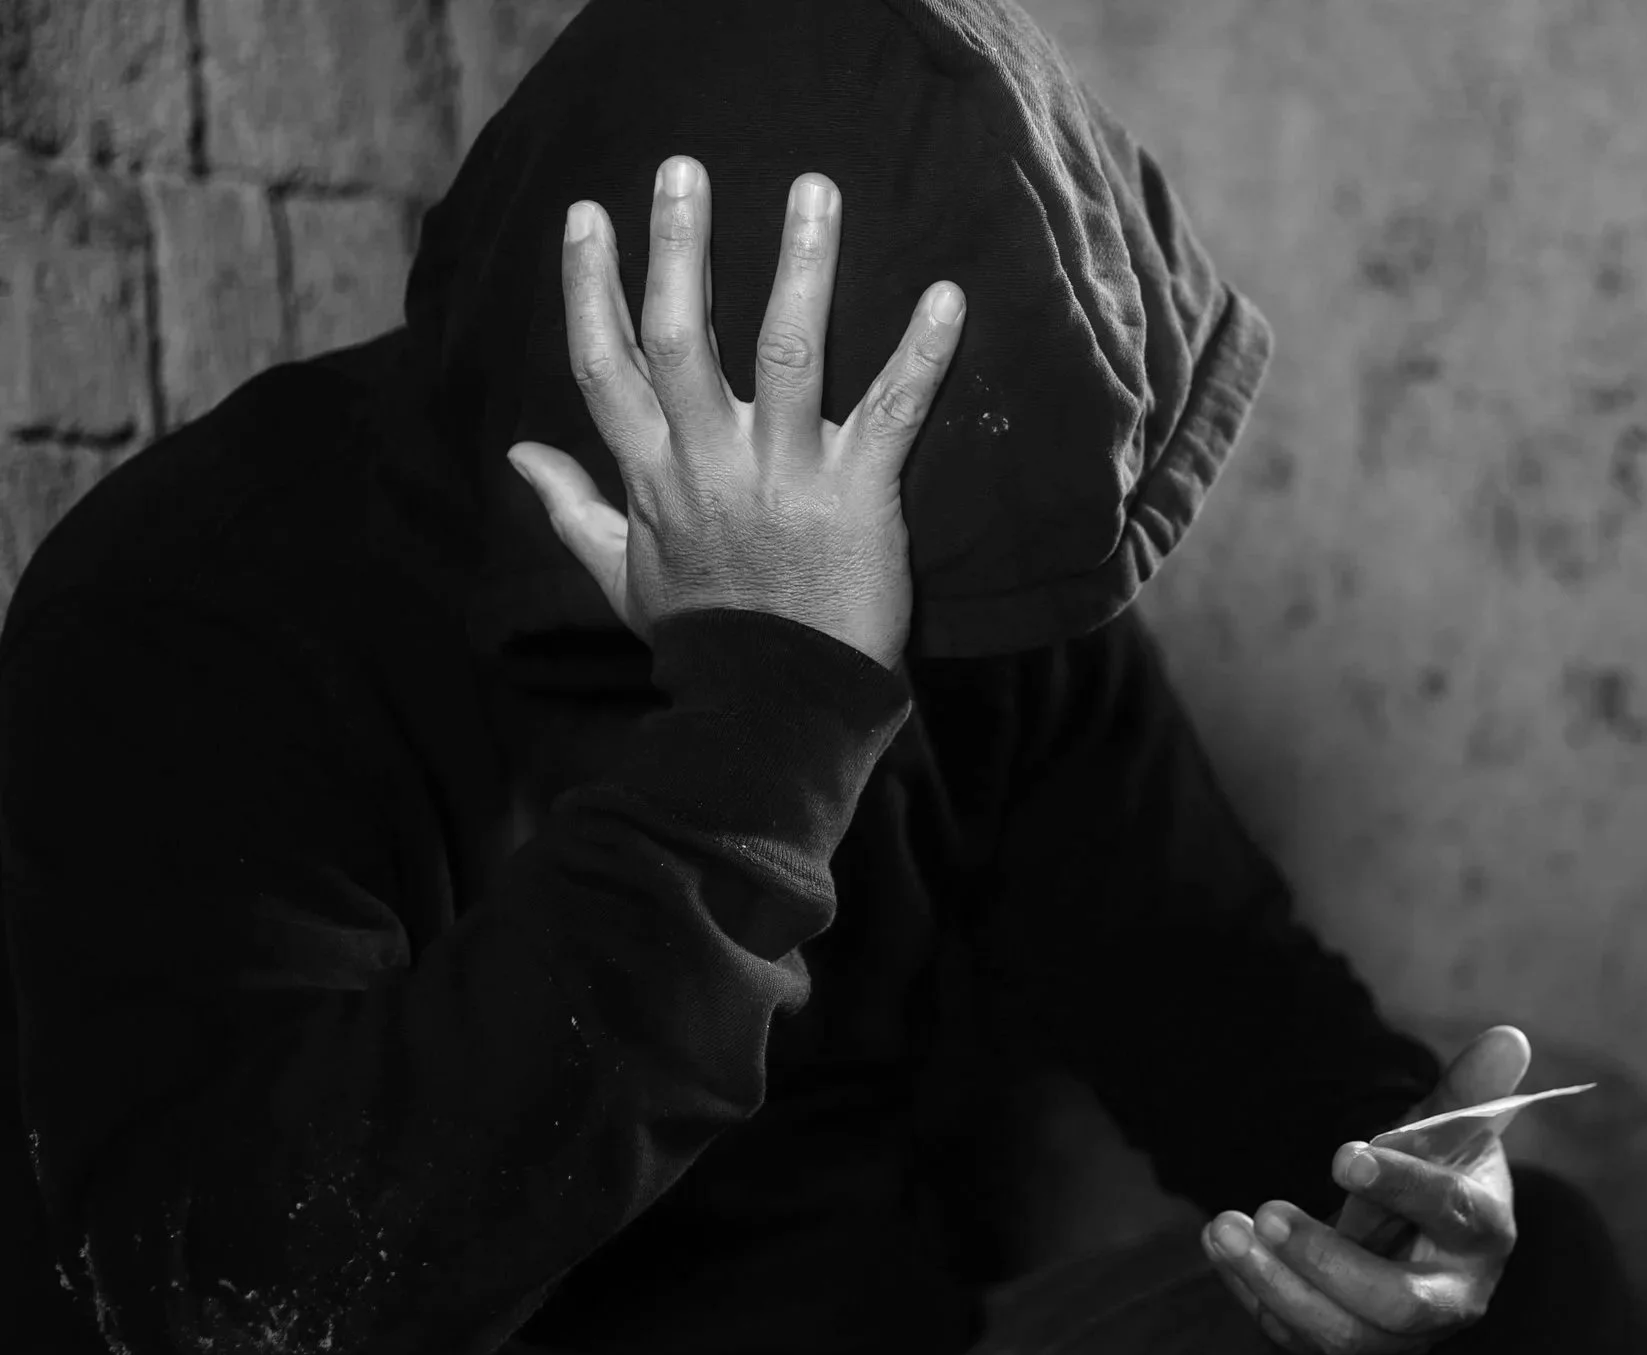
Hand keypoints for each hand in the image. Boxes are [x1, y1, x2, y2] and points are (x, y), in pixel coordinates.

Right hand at [503, 154, 965, 667]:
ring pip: (784, 349)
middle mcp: (709, 462)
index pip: (604, 363)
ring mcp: (784, 474)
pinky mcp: (858, 495)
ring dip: (801, 263)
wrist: (774, 713)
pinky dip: (923, 352)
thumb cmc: (703, 642)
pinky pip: (893, 410)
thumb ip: (571, 506)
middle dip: (676, 246)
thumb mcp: (619, 576)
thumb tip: (515, 452)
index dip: (589, 286)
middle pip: (679, 335)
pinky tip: (950, 295)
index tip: (587, 215)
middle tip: (682, 167)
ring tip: (814, 187)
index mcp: (651, 474)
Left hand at [1200, 1026, 1532, 1354]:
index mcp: (1483, 1232)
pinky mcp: (1351, 1348)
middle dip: (1328, 1261)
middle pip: (1397, 1304)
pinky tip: (1222, 1248)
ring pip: (1342, 1334)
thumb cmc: (1437, 1173)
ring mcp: (1400, 1339)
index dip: (1400, 1186)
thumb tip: (1507, 1036)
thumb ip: (1469, 1088)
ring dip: (1276, 1282)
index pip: (1450, 1214)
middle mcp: (1451, 1299)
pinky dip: (1254, 1293)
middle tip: (1267, 1210)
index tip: (1344, 1155)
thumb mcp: (1449, 1130)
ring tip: (1223, 1228)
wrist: (1415, 1232)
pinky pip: (1298, 1336)